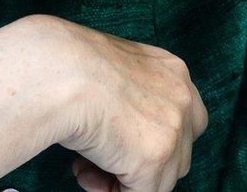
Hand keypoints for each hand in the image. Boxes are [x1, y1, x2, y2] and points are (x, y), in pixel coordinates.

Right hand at [18, 15, 207, 191]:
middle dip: (137, 162)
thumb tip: (121, 132)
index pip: (183, 118)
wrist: (63, 73)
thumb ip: (130, 96)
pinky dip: (112, 191)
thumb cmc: (72, 66)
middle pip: (177, 152)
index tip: (120, 142)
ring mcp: (174, 130)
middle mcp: (182, 99)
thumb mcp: (115, 70)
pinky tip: (86, 173)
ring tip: (84, 168)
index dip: (152, 138)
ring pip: (161, 178)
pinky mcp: (155, 159)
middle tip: (98, 160)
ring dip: (122, 179)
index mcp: (172, 71)